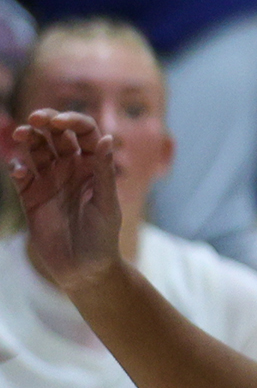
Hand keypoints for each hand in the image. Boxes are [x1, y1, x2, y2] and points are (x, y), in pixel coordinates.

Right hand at [9, 111, 126, 296]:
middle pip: (56, 136)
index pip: (84, 133)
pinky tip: (20, 171)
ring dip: (29, 140)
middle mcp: (71, 168)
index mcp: (94, 165)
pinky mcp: (31, 197)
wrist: (84, 268)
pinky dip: (17, 169)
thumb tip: (108, 138)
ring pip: (36, 151)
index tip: (59, 121)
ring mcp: (50, 181)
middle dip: (46, 122)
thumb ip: (104, 171)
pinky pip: (21, 176)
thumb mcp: (106, 203)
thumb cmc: (103, 236)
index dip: (72, 121)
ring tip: (23, 135)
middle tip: (35, 119)